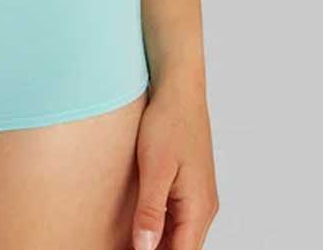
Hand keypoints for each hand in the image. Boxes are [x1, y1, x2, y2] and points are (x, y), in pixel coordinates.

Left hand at [129, 75, 218, 249]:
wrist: (179, 89)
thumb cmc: (170, 121)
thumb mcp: (156, 167)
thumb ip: (151, 211)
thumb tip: (145, 249)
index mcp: (199, 207)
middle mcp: (202, 207)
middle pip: (180, 248)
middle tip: (120, 248)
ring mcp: (196, 197)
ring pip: (177, 236)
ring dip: (155, 243)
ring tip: (124, 242)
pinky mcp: (187, 186)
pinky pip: (175, 219)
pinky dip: (158, 228)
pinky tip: (137, 227)